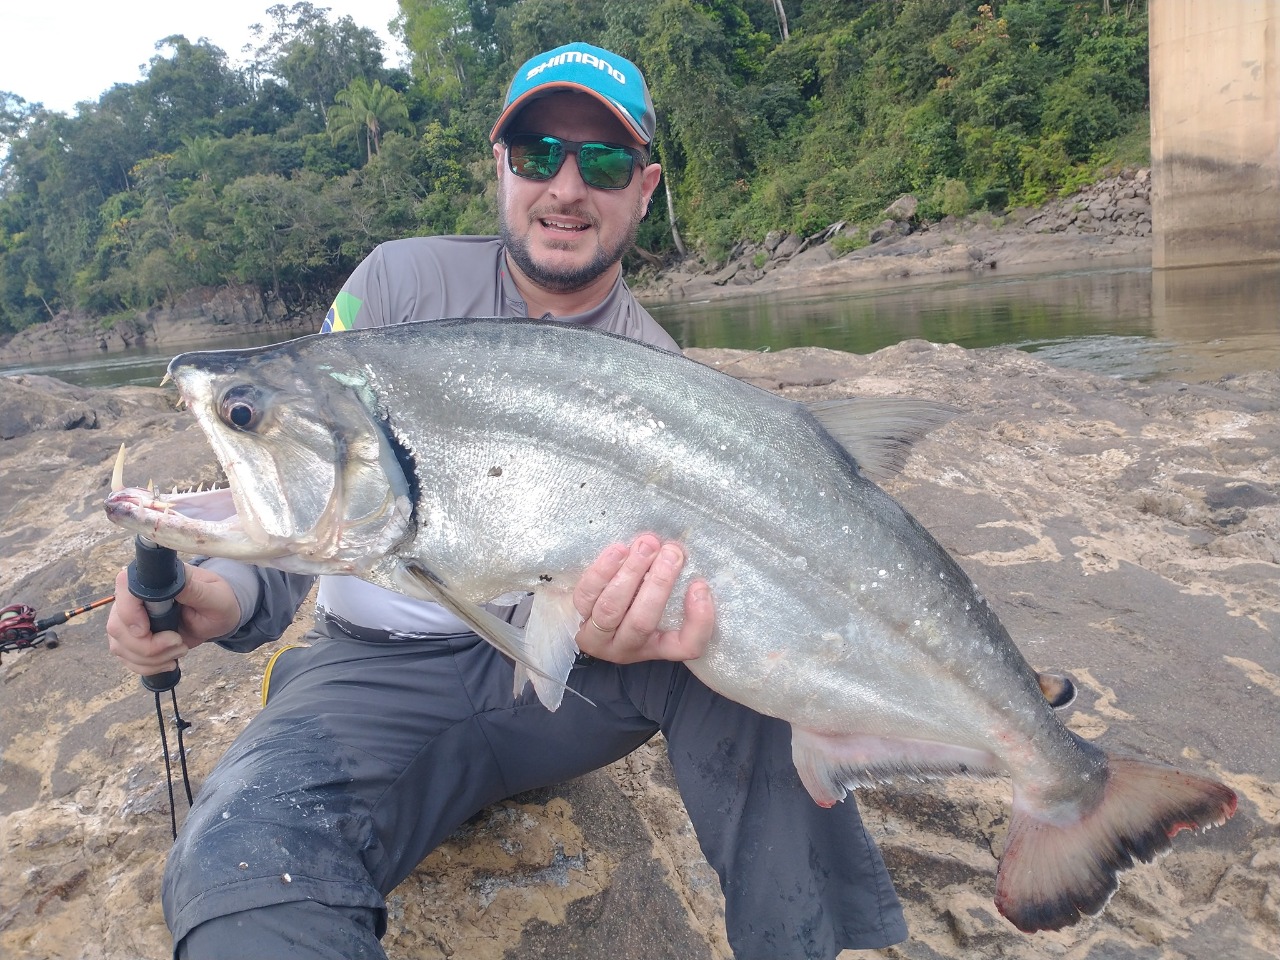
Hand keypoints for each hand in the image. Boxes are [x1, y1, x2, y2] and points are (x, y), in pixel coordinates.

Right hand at [106, 564, 240, 676]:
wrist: (216, 616)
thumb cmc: (217, 599)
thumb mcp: (214, 595)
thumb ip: (193, 589)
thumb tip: (172, 581)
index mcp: (153, 578)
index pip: (124, 590)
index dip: (129, 614)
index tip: (147, 630)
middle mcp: (133, 597)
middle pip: (118, 627)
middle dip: (148, 646)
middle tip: (179, 643)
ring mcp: (128, 619)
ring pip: (120, 647)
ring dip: (152, 659)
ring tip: (180, 649)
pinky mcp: (130, 638)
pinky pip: (127, 659)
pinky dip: (149, 666)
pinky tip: (169, 660)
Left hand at [573, 533, 713, 663]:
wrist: (581, 610)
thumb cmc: (630, 600)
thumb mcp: (656, 599)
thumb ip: (671, 586)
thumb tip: (678, 553)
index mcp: (657, 646)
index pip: (687, 646)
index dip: (699, 620)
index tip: (700, 586)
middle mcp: (628, 647)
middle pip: (643, 622)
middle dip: (659, 583)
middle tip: (671, 553)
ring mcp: (598, 636)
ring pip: (612, 608)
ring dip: (632, 573)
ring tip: (646, 546)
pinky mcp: (574, 618)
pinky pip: (587, 595)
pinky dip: (603, 571)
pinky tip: (618, 550)